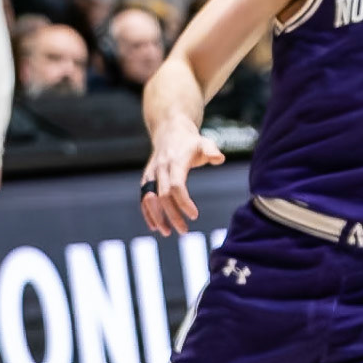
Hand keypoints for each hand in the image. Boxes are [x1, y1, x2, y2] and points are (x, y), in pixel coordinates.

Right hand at [141, 120, 224, 235]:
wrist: (169, 130)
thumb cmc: (191, 141)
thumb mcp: (205, 142)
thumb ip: (212, 151)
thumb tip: (218, 158)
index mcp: (175, 162)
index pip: (176, 185)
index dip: (183, 202)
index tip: (194, 215)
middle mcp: (160, 169)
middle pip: (163, 196)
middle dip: (172, 215)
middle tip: (184, 231)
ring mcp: (152, 174)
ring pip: (149, 198)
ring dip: (157, 217)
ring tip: (167, 232)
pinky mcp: (147, 178)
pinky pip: (144, 197)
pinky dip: (147, 212)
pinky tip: (155, 226)